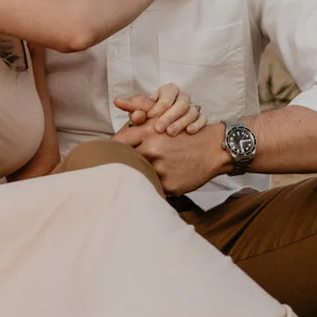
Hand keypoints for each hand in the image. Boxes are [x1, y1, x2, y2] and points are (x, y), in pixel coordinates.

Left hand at [111, 118, 231, 195]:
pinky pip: (153, 189)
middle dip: (119, 166)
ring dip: (134, 179)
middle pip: (124, 162)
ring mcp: (161, 169)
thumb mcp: (161, 127)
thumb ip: (139, 130)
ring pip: (138, 177)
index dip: (109, 150)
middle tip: (111, 172)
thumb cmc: (184, 137)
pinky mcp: (170, 185)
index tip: (104, 155)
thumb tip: (115, 139)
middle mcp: (152, 151)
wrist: (212, 149)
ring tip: (131, 181)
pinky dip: (151, 187)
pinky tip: (152, 186)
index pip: (117, 143)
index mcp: (147, 134)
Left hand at [114, 82, 202, 136]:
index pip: (167, 93)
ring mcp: (193, 108)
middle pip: (181, 102)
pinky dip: (197, 125)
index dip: (159, 105)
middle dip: (169, 115)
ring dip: (181, 121)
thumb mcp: (144, 112)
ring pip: (192, 110)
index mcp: (168, 92)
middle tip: (159, 128)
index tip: (149, 117)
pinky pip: (203, 118)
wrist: (170, 132)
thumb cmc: (154, 119)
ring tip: (171, 133)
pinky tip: (190, 133)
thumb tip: (118, 101)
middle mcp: (182, 98)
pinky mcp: (202, 118)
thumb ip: (134, 108)